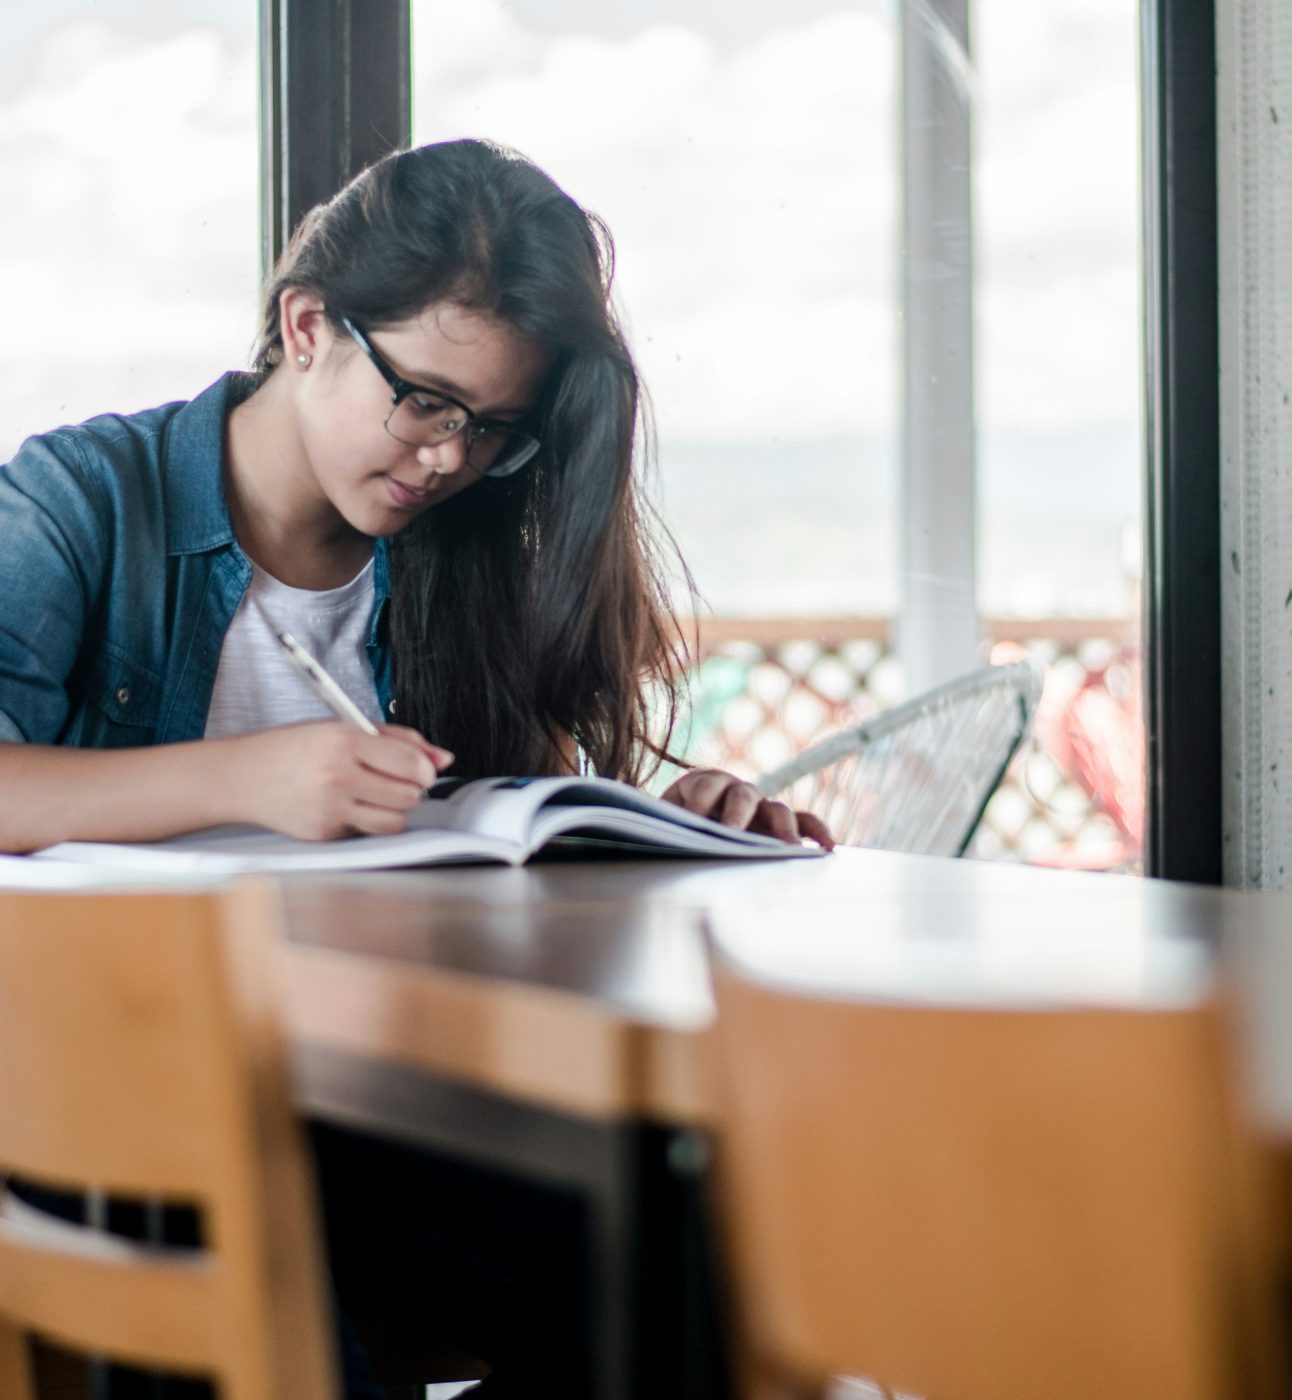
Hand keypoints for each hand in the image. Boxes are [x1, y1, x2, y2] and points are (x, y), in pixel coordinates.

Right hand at [227, 722, 453, 839]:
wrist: (241, 777)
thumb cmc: (293, 748)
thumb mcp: (342, 728)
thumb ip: (397, 740)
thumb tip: (442, 758)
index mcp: (343, 741)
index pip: (409, 763)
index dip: (425, 769)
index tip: (422, 770)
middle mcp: (337, 776)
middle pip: (408, 795)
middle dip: (411, 789)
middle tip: (395, 780)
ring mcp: (329, 808)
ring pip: (395, 821)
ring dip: (394, 809)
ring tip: (375, 794)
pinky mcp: (324, 834)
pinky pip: (367, 833)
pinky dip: (366, 822)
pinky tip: (347, 805)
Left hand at [661, 768, 834, 848]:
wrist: (682, 825)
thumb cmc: (672, 825)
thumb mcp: (663, 821)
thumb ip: (662, 823)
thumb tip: (654, 833)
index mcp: (703, 783)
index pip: (705, 785)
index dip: (699, 800)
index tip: (692, 818)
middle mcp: (736, 790)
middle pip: (743, 795)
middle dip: (738, 813)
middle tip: (733, 832)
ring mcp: (761, 806)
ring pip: (778, 809)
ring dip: (784, 827)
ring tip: (790, 847)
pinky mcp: (778, 823)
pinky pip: (803, 822)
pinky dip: (816, 831)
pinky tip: (828, 848)